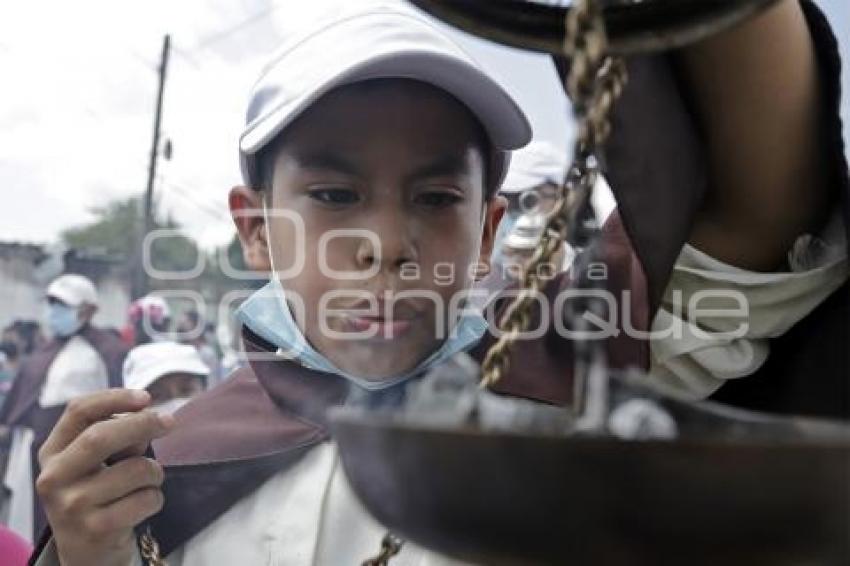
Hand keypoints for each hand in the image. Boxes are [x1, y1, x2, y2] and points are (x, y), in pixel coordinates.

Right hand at [36, 389, 173, 565]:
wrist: (86, 551)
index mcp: (52, 452)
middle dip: (143, 424)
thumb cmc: (98, 492)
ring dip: (154, 471)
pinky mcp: (95, 529)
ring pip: (135, 469)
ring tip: (147, 482)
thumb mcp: (94, 463)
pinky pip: (145, 499)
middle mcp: (54, 478)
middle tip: (169, 422)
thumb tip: (150, 418)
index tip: (147, 397)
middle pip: (101, 436)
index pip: (78, 411)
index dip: (115, 398)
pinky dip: (155, 498)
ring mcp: (72, 505)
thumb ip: (114, 437)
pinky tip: (142, 505)